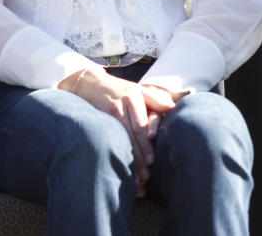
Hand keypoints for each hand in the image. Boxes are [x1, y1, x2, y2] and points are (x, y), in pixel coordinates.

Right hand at [63, 69, 175, 194]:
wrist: (89, 82)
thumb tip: (172, 106)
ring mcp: (107, 114)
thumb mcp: (137, 89)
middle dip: (138, 157)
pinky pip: (109, 140)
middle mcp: (120, 107)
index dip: (145, 144)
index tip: (151, 161)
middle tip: (146, 176)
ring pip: (119, 140)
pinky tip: (120, 167)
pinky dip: (116, 154)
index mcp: (133, 99)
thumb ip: (155, 98)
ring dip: (128, 160)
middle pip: (130, 135)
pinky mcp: (97, 120)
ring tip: (136, 178)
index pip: (140, 125)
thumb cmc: (119, 89)